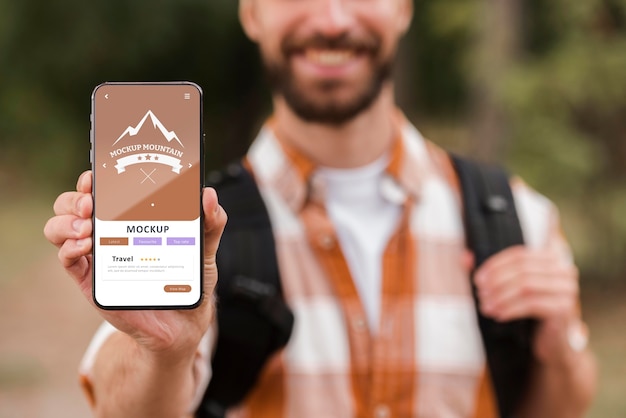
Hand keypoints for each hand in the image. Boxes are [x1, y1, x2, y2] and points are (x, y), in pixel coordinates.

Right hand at [43, 170, 226, 359]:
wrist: (184, 323)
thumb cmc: (189, 280)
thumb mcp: (204, 249)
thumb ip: (211, 222)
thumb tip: (208, 195)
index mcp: (131, 218)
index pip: (102, 189)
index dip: (93, 179)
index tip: (97, 176)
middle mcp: (109, 233)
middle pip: (72, 204)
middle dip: (75, 197)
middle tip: (92, 204)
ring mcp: (96, 256)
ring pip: (60, 227)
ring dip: (66, 221)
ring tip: (89, 227)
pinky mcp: (91, 281)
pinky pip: (67, 259)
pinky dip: (69, 248)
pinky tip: (86, 245)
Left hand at [474, 245, 582, 363]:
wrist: (551, 340)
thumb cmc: (528, 309)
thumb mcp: (509, 287)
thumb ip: (489, 270)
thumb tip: (465, 258)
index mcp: (551, 257)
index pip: (518, 254)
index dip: (495, 265)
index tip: (477, 279)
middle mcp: (564, 269)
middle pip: (522, 269)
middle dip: (496, 281)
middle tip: (481, 294)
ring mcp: (567, 289)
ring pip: (526, 286)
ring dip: (501, 296)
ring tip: (486, 306)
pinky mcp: (564, 309)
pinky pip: (532, 304)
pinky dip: (511, 309)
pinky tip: (498, 315)